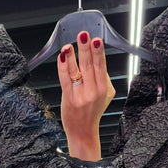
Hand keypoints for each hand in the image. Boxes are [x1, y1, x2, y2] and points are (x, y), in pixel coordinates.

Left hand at [57, 32, 115, 160]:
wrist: (83, 132)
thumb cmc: (92, 112)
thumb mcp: (105, 96)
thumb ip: (103, 79)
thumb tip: (98, 59)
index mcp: (104, 88)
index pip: (101, 66)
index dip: (98, 52)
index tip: (96, 39)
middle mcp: (93, 92)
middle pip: (90, 66)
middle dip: (86, 49)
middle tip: (84, 35)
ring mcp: (81, 96)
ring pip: (77, 71)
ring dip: (72, 56)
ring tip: (69, 45)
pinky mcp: (69, 99)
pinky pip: (65, 79)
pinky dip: (63, 67)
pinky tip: (62, 57)